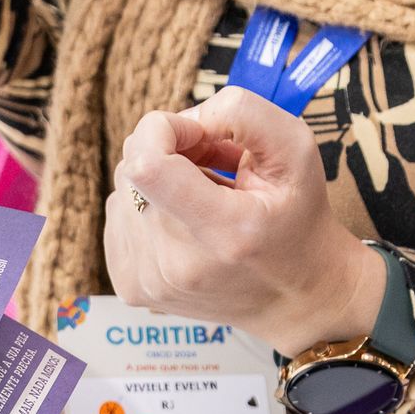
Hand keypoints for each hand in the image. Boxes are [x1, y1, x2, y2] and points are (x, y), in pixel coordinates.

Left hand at [104, 87, 387, 355]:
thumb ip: (244, 114)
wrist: (294, 298)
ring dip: (157, 181)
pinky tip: (182, 222)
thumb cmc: (297, 219)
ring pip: (121, 191)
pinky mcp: (131, 288)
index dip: (161, 130)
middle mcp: (178, 264)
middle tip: (213, 167)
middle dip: (169, 152)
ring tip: (203, 198)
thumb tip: (184, 117)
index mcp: (224, 232)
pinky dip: (145, 208)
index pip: (146, 166)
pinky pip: (117, 218)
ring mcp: (150, 281)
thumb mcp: (297, 151)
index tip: (195, 133)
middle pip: (132, 171)